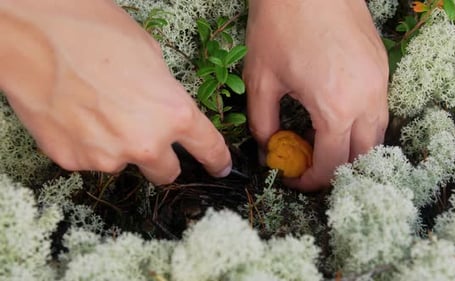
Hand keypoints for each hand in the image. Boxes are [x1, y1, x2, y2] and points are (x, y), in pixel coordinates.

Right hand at [0, 0, 230, 183]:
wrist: (32, 34)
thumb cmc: (93, 32)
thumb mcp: (149, 56)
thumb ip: (164, 94)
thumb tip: (163, 108)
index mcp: (173, 114)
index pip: (208, 148)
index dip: (216, 160)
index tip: (218, 167)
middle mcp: (145, 143)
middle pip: (167, 173)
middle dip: (162, 160)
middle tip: (146, 137)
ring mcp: (107, 156)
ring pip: (124, 164)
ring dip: (119, 147)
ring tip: (96, 110)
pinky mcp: (72, 161)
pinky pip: (89, 159)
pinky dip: (87, 144)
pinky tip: (75, 115)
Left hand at [244, 0, 388, 190]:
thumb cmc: (280, 23)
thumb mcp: (261, 79)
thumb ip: (263, 122)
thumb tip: (268, 147)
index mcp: (336, 107)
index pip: (331, 165)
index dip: (310, 181)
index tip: (292, 178)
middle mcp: (367, 99)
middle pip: (363, 157)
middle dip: (336, 171)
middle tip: (310, 167)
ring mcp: (380, 81)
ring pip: (376, 135)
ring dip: (352, 149)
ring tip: (321, 145)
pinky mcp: (381, 66)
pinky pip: (378, 109)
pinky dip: (360, 124)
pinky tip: (335, 118)